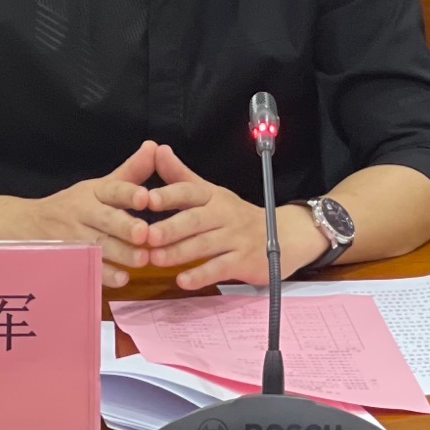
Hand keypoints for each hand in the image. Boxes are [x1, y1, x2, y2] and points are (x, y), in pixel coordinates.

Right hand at [3, 139, 156, 287]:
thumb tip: (156, 147)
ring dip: (120, 254)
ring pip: (98, 245)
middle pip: (104, 219)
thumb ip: (131, 172)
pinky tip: (121, 278)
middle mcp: (83, 212)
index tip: (144, 196)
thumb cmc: (73, 205)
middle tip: (144, 233)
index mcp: (93, 192)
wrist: (26, 224)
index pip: (111, 189)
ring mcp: (74, 238)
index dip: (127, 192)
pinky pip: (86, 267)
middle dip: (124, 226)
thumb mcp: (99, 187)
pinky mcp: (69, 259)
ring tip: (142, 259)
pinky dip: (104, 274)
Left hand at [145, 145, 272, 287]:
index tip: (146, 199)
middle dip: (170, 228)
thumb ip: (180, 176)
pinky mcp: (244, 261)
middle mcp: (224, 213)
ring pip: (205, 245)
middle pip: (195, 219)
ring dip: (179, 253)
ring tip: (155, 259)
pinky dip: (201, 275)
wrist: (284, 235)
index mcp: (212, 196)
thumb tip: (156, 149)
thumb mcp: (209, 192)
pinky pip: (220, 268)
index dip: (168, 194)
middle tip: (145, 236)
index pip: (189, 191)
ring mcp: (235, 237)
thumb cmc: (234, 214)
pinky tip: (182, 280)